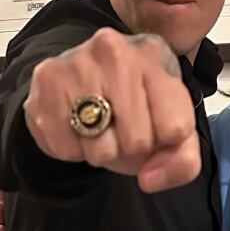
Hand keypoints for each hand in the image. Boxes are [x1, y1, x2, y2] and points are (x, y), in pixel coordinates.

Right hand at [23, 29, 198, 192]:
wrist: (82, 81)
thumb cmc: (136, 106)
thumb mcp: (172, 128)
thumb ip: (183, 160)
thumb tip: (150, 179)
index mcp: (156, 55)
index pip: (176, 129)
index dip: (166, 141)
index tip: (157, 124)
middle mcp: (117, 51)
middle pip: (138, 141)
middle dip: (133, 147)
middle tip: (123, 126)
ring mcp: (79, 63)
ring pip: (102, 150)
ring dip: (102, 151)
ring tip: (99, 125)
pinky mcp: (47, 80)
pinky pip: (67, 150)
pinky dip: (73, 150)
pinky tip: (76, 125)